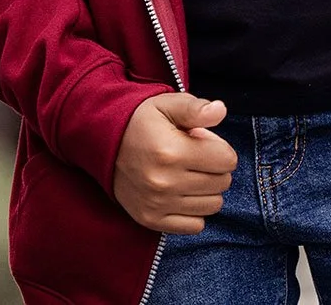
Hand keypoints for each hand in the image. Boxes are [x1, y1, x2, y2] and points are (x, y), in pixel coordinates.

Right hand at [112, 93, 237, 233]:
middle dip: (216, 168)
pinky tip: (182, 193)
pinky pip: (195, 225)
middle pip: (222, 183)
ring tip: (188, 174)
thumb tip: (220, 111)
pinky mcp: (151, 220)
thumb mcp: (167, 105)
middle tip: (195, 157)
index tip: (203, 142)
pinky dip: (195, 211)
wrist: (103, 145)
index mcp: (172, 151)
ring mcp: (157, 205)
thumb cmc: (141, 123)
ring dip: (207, 190)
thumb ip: (196, 108)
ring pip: (213, 205)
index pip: (227, 160)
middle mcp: (165, 182)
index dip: (220, 148)